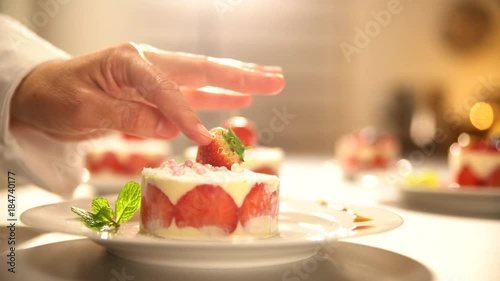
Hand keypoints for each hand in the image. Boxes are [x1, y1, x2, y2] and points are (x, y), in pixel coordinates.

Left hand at [10, 42, 283, 144]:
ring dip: (239, 80)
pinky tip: (240, 97)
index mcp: (129, 61)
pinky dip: (218, 95)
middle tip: (276, 78)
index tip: (203, 139)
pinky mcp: (157, 91)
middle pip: (201, 69)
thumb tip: (170, 126)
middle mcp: (148, 63)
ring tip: (270, 80)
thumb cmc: (57, 96)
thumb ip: (128, 116)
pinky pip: (193, 93)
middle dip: (241, 75)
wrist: (43, 94)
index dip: (187, 115)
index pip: (166, 90)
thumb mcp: (84, 110)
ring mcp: (156, 75)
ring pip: (204, 78)